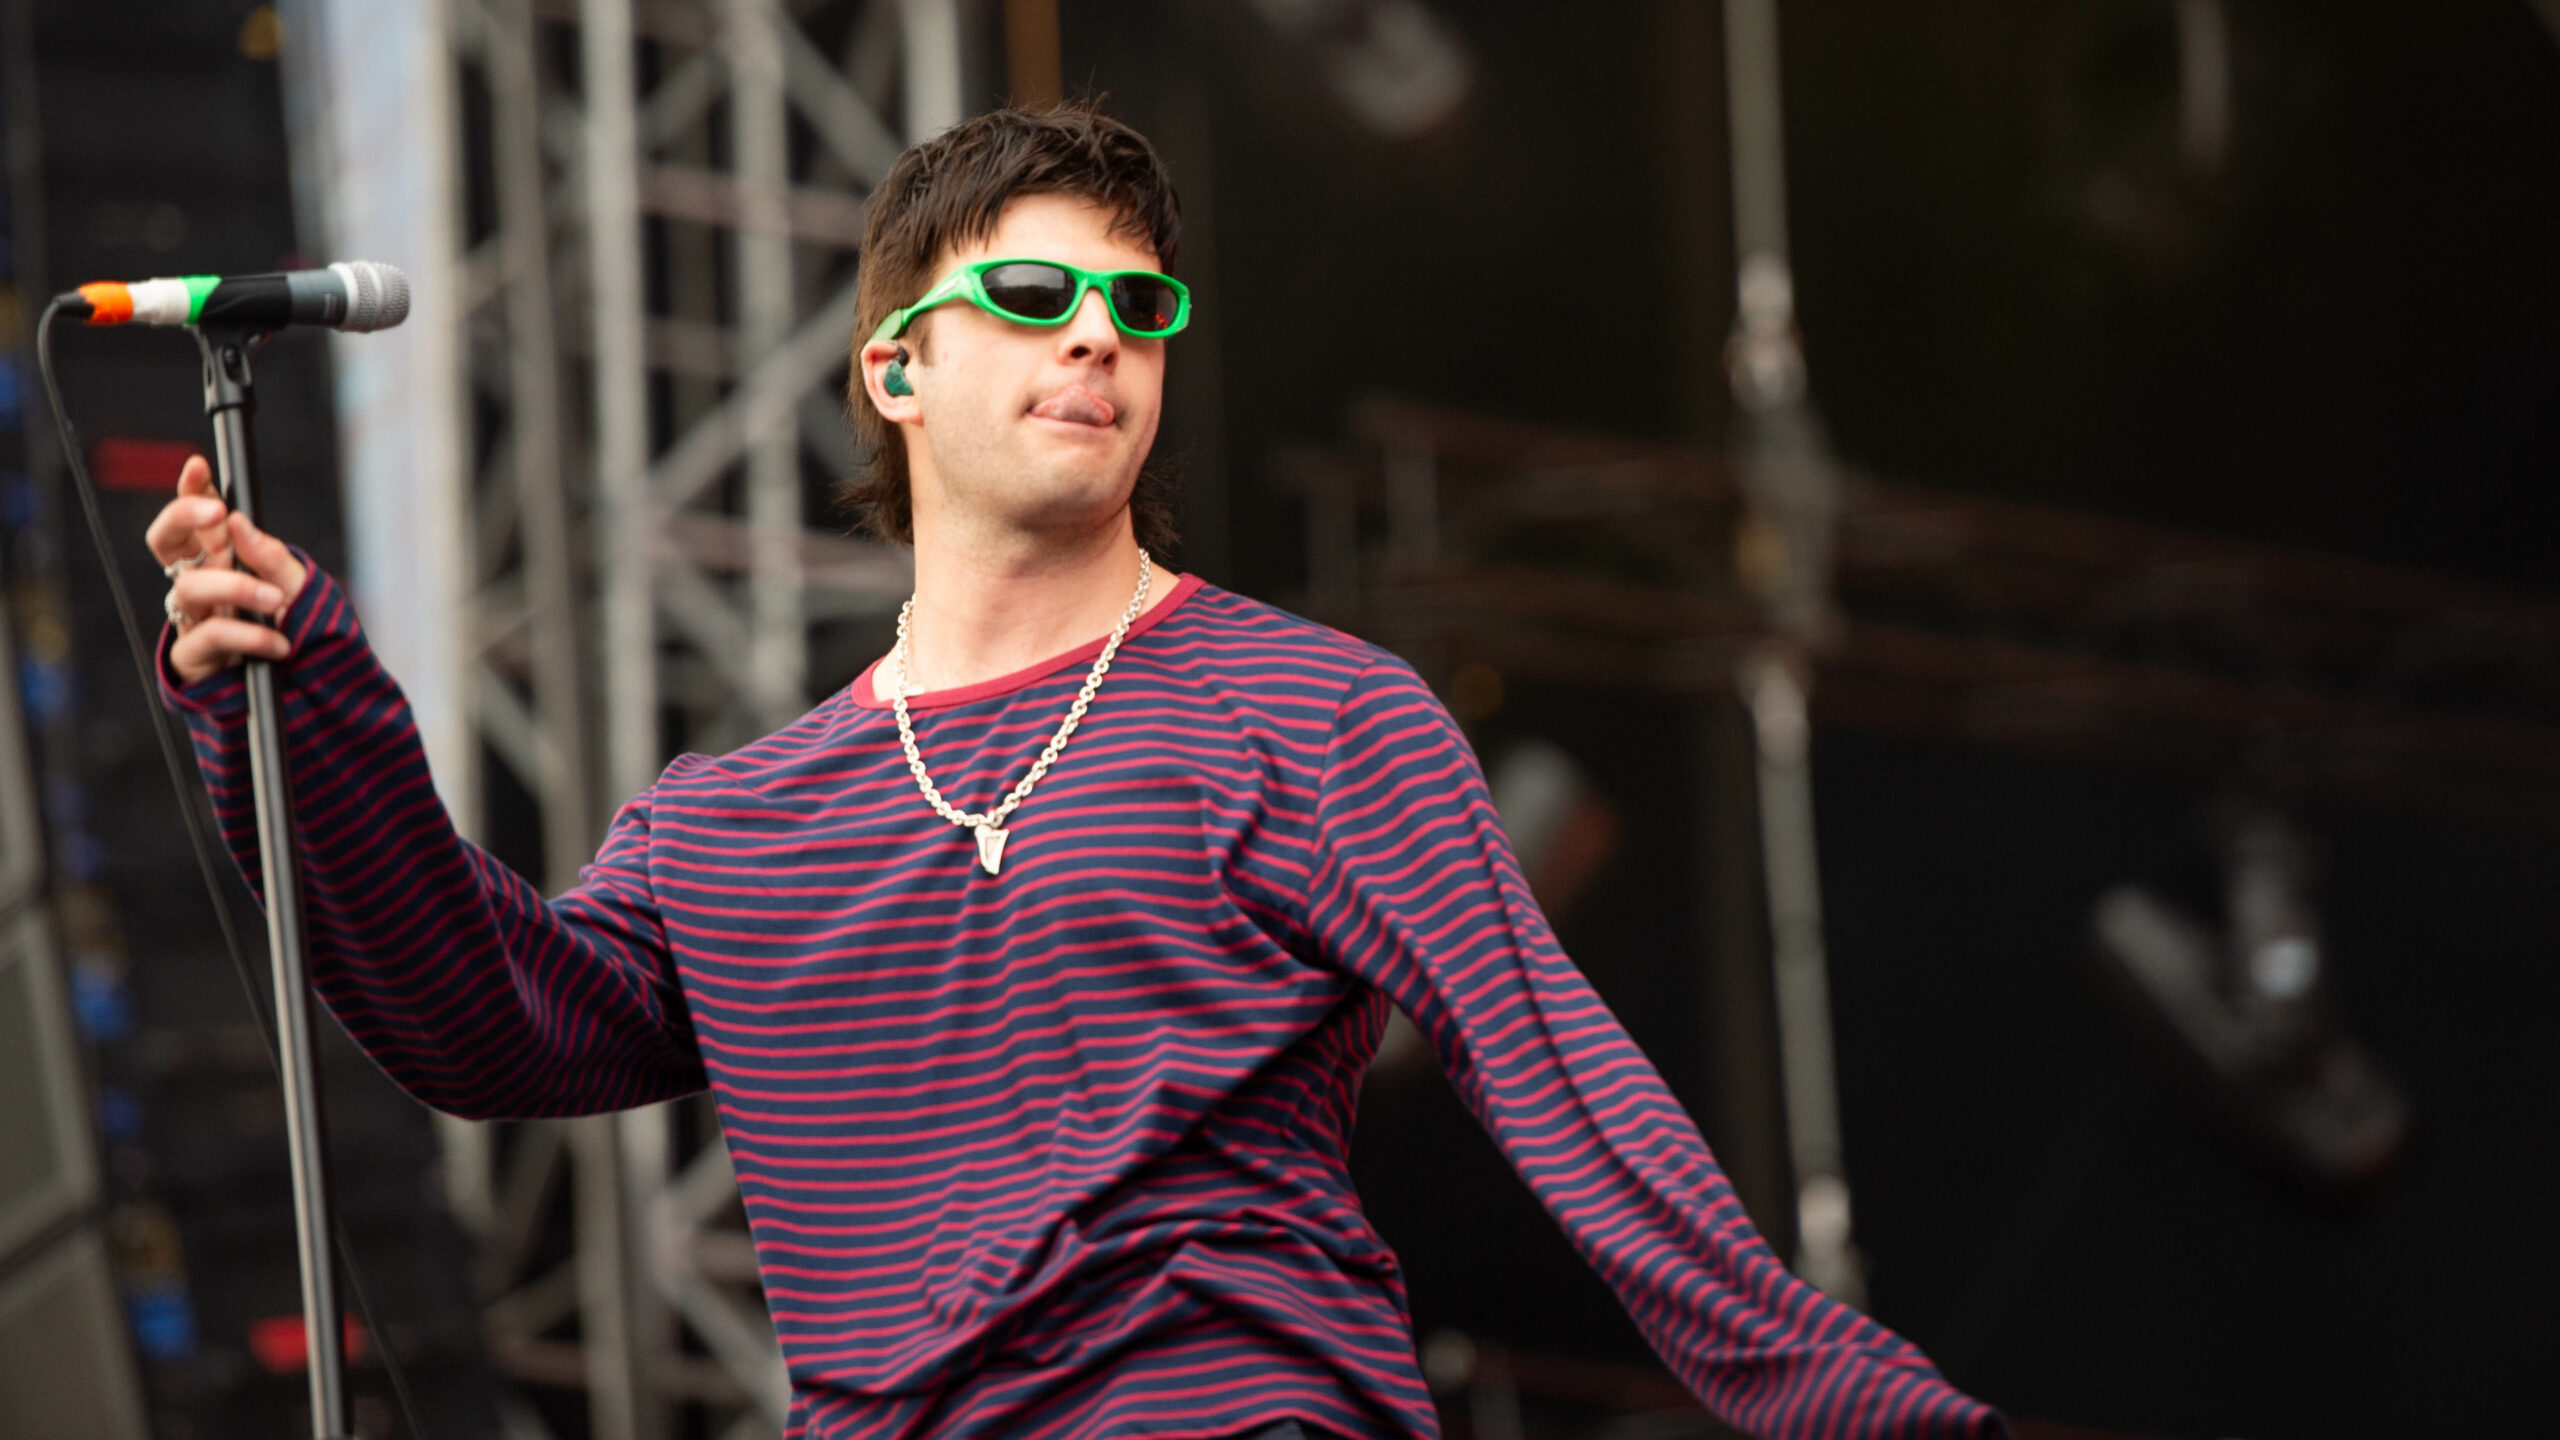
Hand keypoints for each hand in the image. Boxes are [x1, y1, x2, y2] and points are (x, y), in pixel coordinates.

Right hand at [145, 455, 308, 684]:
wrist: (302, 690)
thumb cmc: (292, 628)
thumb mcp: (297, 586)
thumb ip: (272, 555)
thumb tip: (240, 521)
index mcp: (222, 558)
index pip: (197, 519)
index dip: (191, 490)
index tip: (198, 465)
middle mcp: (202, 582)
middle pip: (166, 542)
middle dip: (182, 518)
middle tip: (216, 513)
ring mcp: (194, 618)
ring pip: (189, 589)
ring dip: (235, 587)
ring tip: (276, 600)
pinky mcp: (195, 657)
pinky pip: (210, 637)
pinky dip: (248, 638)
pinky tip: (279, 643)